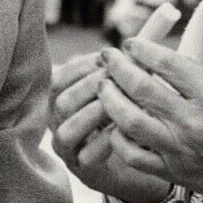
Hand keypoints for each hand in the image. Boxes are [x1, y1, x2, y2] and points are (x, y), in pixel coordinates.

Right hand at [51, 52, 170, 202]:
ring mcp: (65, 146)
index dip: (82, 67)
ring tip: (118, 105)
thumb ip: (125, 68)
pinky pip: (82, 155)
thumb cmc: (131, 118)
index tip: (108, 60)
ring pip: (65, 127)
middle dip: (89, 87)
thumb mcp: (127, 89)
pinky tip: (121, 130)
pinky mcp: (79, 167)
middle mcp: (57, 121)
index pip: (60, 77)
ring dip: (92, 113)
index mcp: (62, 97)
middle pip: (60, 100)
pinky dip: (102, 140)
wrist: (139, 160)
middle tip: (117, 80)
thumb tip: (145, 34)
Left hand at [98, 38, 202, 198]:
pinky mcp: (170, 171)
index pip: (165, 62)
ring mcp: (179, 148)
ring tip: (103, 85)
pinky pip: (130, 153)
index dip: (141, 48)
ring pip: (128, 119)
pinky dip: (117, 136)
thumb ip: (193, 76)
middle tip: (107, 56)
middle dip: (117, 66)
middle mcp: (193, 120)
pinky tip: (115, 124)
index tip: (129, 43)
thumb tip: (154, 55)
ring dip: (109, 98)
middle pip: (140, 86)